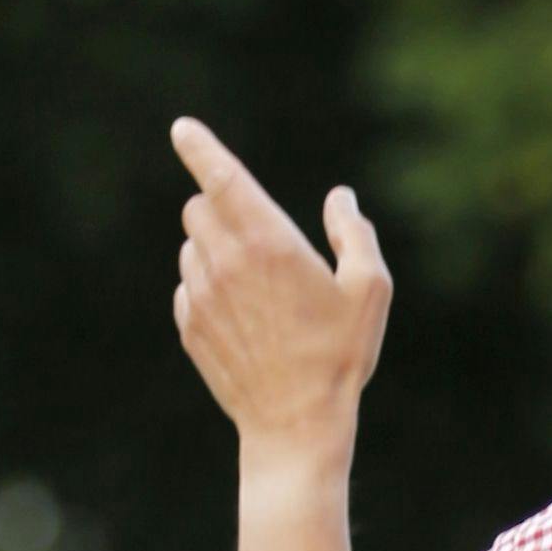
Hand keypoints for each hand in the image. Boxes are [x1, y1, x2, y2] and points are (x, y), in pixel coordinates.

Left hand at [170, 118, 390, 466]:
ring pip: (192, 246)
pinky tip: (244, 315)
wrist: (294, 423)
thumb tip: (338, 198)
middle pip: (201, 208)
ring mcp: (200, 297)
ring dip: (216, 247)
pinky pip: (186, 286)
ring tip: (260, 285)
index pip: (223, 178)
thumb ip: (354, 232)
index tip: (181, 128)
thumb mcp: (369, 287)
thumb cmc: (340, 353)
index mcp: (269, 242)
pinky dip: (207, 285)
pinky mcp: (189, 326)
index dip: (200, 148)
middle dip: (222, 206)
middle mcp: (225, 263)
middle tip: (262, 235)